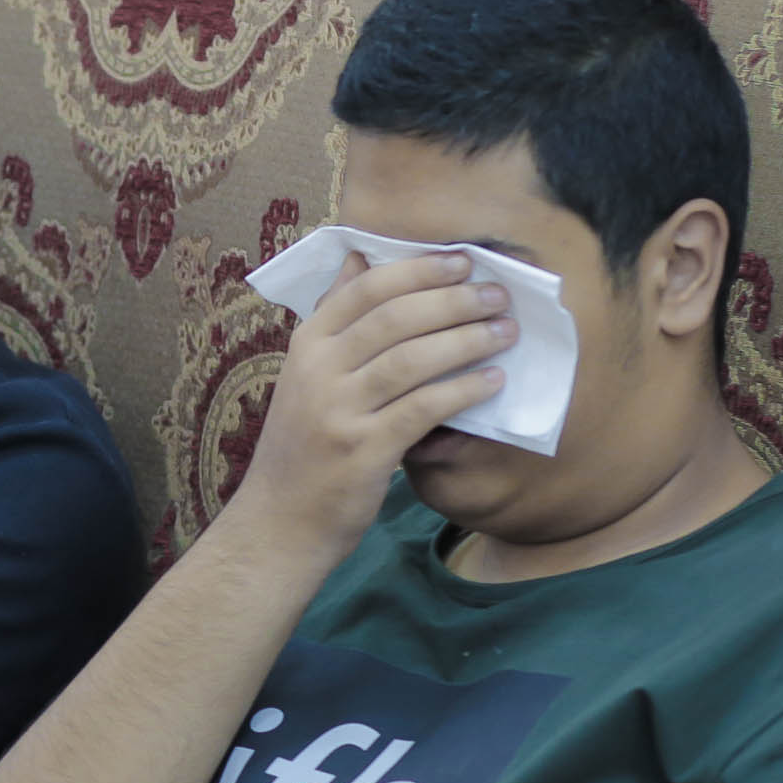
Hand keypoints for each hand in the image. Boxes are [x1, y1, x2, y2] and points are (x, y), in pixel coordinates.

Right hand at [237, 250, 517, 554]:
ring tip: (505, 331)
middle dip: (454, 300)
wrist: (278, 522)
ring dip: (467, 340)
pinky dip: (463, 391)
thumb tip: (358, 259)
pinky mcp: (363, 451)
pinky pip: (423, 408)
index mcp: (306, 346)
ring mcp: (338, 411)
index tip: (463, 261)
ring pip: (412, 359)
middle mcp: (317, 372)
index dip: (418, 270)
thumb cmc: (302, 449)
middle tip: (498, 295)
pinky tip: (492, 381)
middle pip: (395, 318)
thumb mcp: (304, 377)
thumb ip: (333, 321)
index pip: (365, 290)